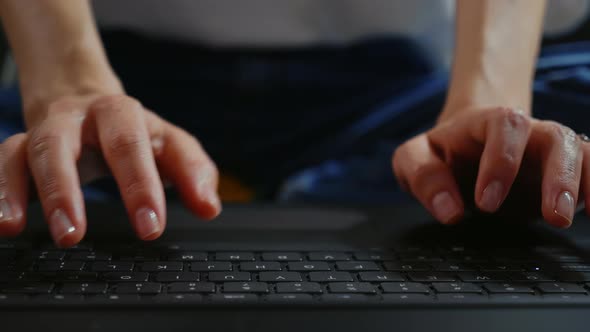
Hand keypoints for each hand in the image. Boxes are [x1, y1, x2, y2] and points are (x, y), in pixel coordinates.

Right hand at [0, 94, 220, 246]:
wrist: (89, 102)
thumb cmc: (136, 132)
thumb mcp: (170, 144)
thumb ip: (194, 172)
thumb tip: (210, 207)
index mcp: (121, 114)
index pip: (131, 145)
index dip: (140, 186)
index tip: (150, 228)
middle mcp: (77, 118)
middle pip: (64, 144)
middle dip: (67, 189)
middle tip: (74, 236)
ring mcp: (47, 131)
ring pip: (28, 152)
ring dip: (24, 191)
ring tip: (21, 228)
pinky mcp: (22, 148)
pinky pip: (3, 163)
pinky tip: (2, 224)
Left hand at [392, 107, 588, 227]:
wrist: (465, 142)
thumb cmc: (441, 151)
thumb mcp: (415, 158)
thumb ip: (423, 177)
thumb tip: (449, 211)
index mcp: (485, 122)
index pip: (504, 126)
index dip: (502, 161)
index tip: (486, 203)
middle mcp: (525, 133)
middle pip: (555, 136)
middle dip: (558, 176)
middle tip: (553, 217)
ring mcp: (547, 152)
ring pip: (578, 152)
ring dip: (582, 184)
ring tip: (568, 219)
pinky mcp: (562, 173)